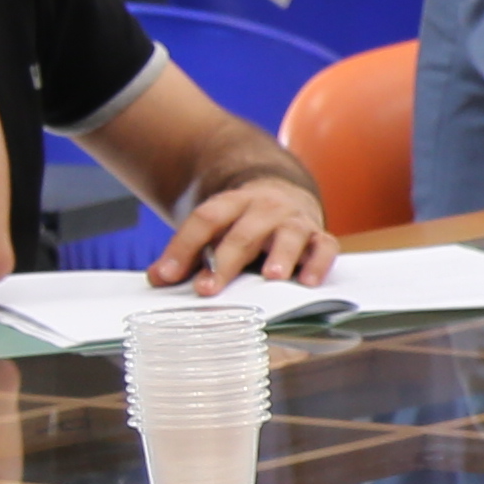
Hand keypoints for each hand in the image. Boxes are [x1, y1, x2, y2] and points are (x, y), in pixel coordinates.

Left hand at [151, 171, 335, 288]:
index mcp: (233, 203)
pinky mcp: (318, 235)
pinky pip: (324, 247)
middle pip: (243, 233)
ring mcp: (295, 220)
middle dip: (225, 262)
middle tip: (208, 289)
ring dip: (280, 256)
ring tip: (272, 276)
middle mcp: (266, 208)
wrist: (283, 194)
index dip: (183, 247)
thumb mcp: (215, 230)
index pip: (205, 220)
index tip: (166, 276)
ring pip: (289, 235)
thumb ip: (188, 253)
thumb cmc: (243, 224)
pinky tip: (308, 281)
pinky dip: (318, 264)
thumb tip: (159, 278)